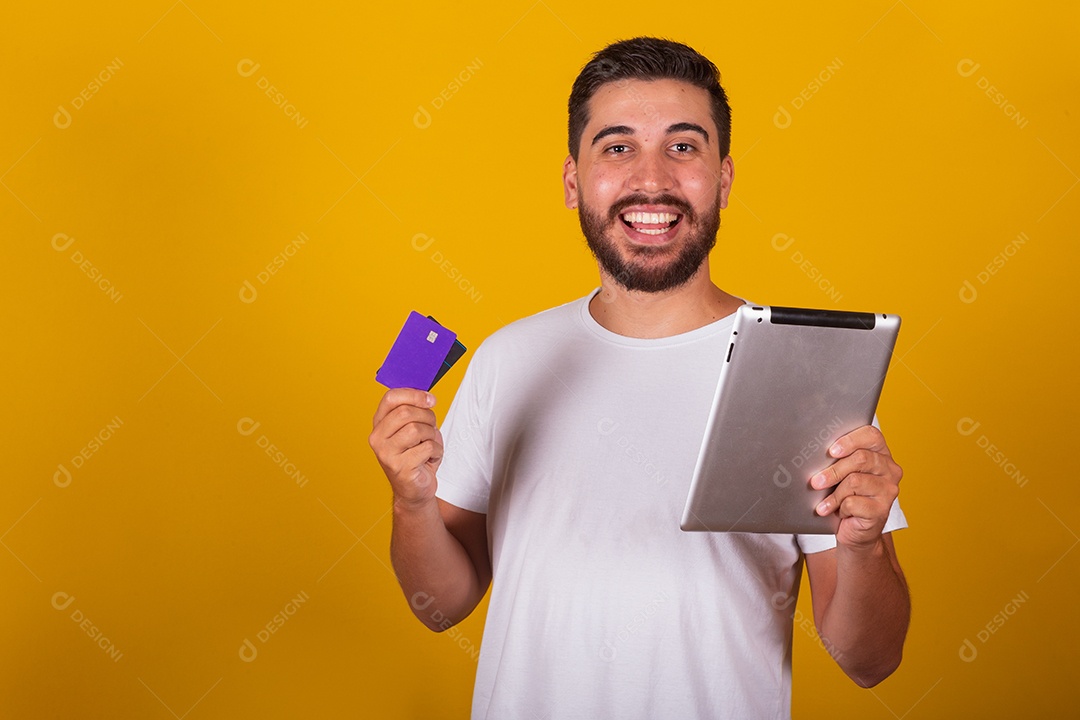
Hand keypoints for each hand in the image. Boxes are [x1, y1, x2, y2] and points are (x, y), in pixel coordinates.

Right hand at [369, 388, 442, 506]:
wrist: (415, 489)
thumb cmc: (416, 456)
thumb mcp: (413, 429)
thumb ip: (415, 411)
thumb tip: (427, 397)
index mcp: (379, 424)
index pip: (391, 398)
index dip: (414, 394)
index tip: (430, 399)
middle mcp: (377, 438)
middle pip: (405, 412)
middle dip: (427, 416)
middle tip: (432, 426)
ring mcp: (386, 453)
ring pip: (416, 429)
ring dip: (432, 435)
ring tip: (430, 444)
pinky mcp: (399, 467)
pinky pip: (426, 448)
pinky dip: (436, 451)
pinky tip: (430, 458)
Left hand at [811, 425, 901, 550]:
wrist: (856, 531)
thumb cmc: (847, 496)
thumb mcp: (842, 475)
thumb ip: (837, 460)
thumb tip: (813, 456)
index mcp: (881, 454)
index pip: (871, 435)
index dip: (850, 440)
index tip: (831, 451)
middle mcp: (890, 469)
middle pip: (861, 458)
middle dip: (833, 470)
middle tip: (815, 482)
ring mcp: (888, 490)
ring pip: (855, 481)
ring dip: (834, 494)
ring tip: (824, 503)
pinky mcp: (882, 510)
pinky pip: (854, 503)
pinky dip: (840, 508)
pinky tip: (838, 513)